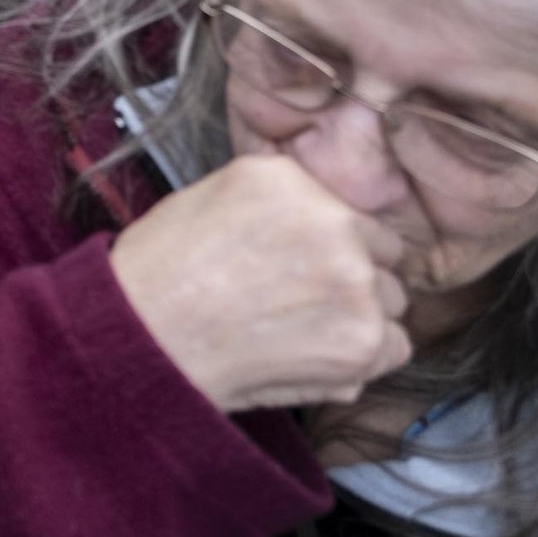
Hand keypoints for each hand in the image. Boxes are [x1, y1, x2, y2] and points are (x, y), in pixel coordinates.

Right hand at [109, 155, 412, 413]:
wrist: (143, 337)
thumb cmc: (163, 270)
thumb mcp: (214, 195)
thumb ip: (284, 199)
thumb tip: (329, 220)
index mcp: (292, 181)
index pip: (350, 215)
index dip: (328, 243)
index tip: (300, 265)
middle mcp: (335, 226)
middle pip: (381, 258)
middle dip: (349, 278)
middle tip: (296, 300)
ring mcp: (356, 287)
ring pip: (390, 303)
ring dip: (359, 316)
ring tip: (298, 330)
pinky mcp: (363, 344)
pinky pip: (394, 347)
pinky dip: (363, 356)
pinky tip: (313, 354)